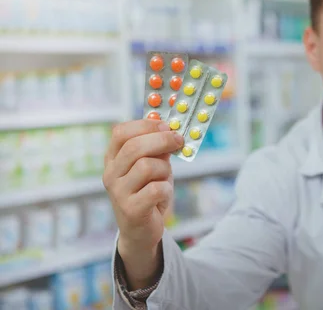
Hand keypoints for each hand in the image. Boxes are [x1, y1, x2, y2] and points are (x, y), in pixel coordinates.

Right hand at [102, 119, 183, 286]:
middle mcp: (111, 174)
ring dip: (164, 170)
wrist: (141, 231)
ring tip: (165, 179)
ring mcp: (118, 192)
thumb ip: (157, 149)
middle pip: (134, 147)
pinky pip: (156, 189)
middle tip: (179, 140)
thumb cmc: (148, 192)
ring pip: (147, 167)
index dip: (145, 125)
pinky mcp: (130, 210)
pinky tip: (163, 196)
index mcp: (113, 159)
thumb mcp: (153, 166)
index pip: (121, 133)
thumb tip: (171, 129)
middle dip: (162, 140)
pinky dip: (166, 190)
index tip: (165, 125)